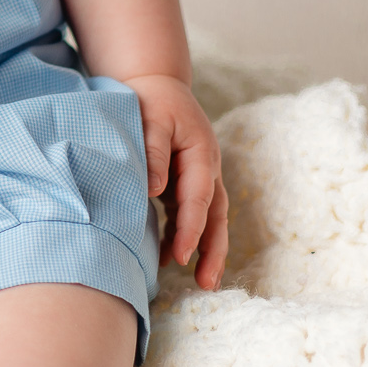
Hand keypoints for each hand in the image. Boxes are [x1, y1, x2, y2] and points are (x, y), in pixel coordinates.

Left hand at [119, 73, 226, 289]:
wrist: (157, 83)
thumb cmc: (152, 100)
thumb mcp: (150, 118)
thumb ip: (152, 152)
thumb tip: (153, 191)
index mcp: (200, 153)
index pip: (199, 197)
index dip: (192, 228)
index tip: (182, 254)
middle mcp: (205, 168)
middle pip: (216, 215)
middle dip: (214, 250)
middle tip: (207, 283)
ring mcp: (198, 176)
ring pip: (209, 218)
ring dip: (205, 248)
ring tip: (200, 282)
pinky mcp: (185, 181)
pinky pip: (190, 213)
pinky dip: (184, 235)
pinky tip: (170, 258)